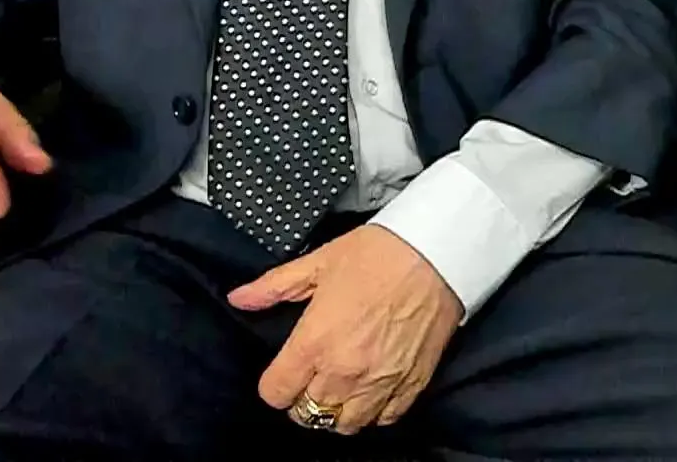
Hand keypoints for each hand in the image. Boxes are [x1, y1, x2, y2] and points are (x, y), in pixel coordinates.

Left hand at [230, 224, 462, 433]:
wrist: (437, 252)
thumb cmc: (378, 253)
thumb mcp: (319, 262)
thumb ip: (274, 287)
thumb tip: (239, 298)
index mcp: (314, 342)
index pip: (276, 393)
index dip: (274, 384)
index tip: (283, 371)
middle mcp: (344, 371)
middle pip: (307, 414)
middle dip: (303, 398)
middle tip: (312, 376)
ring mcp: (380, 382)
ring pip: (345, 424)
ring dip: (338, 410)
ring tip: (341, 387)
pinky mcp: (412, 384)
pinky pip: (385, 418)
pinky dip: (375, 411)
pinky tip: (373, 389)